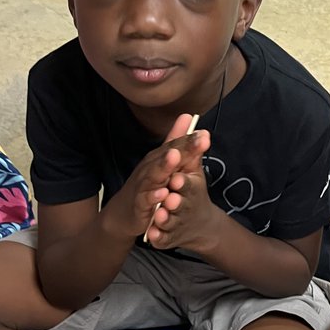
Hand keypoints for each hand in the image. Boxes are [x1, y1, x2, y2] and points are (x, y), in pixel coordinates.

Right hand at [103, 114, 209, 242]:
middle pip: (166, 156)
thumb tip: (189, 116)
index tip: (205, 135)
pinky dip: (154, 196)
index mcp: (159, 158)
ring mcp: (143, 185)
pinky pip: (146, 199)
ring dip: (164, 166)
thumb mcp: (165, 163)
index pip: (176, 146)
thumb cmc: (148, 185)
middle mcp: (150, 168)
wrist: (124, 213)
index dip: (190, 140)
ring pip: (154, 174)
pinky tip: (163, 192)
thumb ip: (177, 142)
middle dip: (181, 148)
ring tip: (175, 157)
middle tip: (196, 140)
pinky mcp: (139, 204)